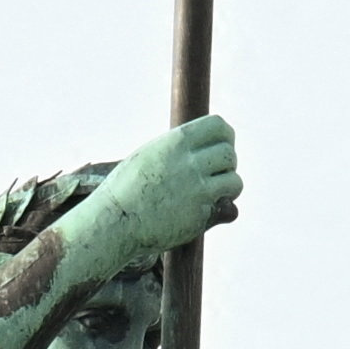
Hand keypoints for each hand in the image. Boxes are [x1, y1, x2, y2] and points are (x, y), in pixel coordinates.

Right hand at [62, 114, 241, 287]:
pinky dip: (222, 208)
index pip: (219, 126)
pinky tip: (206, 210)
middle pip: (230, 153)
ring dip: (229, 187)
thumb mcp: (149, 156)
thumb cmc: (127, 190)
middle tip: (215, 175)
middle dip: (227, 164)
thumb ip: (178, 151)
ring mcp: (196, 189)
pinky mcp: (201, 214)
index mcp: (175, 142)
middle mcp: (188, 162)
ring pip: (235, 181)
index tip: (220, 148)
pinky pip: (227, 208)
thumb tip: (209, 150)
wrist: (114, 221)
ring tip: (216, 193)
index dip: (225, 138)